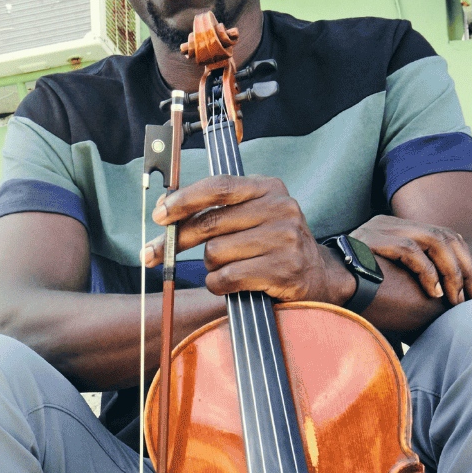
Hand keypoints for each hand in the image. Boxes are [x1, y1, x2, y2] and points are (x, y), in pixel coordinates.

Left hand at [139, 175, 350, 304]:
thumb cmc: (272, 245)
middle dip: (176, 240)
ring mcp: (284, 239)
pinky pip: (228, 277)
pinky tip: (228, 285)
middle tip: (154, 254)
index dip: (183, 200)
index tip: (159, 214)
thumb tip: (163, 208)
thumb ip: (215, 209)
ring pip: (216, 253)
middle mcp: (280, 208)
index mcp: (268, 187)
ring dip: (210, 267)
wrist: (317, 276)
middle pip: (210, 223)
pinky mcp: (283, 270)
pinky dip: (218, 285)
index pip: (218, 187)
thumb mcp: (252, 215)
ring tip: (225, 269)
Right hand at [352, 216, 471, 302]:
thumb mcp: (389, 278)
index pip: (446, 236)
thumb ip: (413, 276)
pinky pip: (412, 250)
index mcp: (399, 229)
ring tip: (456, 298)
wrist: (318, 284)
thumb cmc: (353, 290)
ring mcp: (384, 228)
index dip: (468, 259)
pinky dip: (428, 272)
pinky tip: (434, 292)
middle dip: (467, 268)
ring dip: (452, 272)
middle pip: (446, 237)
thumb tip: (445, 293)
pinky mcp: (374, 238)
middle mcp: (394, 223)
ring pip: (436, 241)